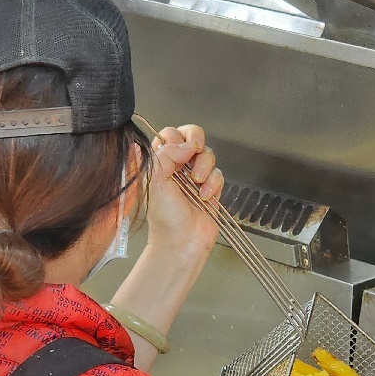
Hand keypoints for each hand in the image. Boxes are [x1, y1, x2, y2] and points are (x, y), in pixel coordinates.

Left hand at [144, 124, 223, 256]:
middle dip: (197, 143)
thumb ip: (166, 155)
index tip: (179, 150)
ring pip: (208, 154)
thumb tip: (187, 144)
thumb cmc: (164, 217)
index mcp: (160, 161)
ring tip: (197, 183)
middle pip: (193, 136)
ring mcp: (196, 175)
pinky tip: (205, 196)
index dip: (177, 138)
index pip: (170, 134)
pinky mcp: (211, 187)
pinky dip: (214, 184)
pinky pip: (219, 173)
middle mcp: (178, 165)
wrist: (182, 241)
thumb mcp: (155, 181)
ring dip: (205, 167)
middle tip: (194, 154)